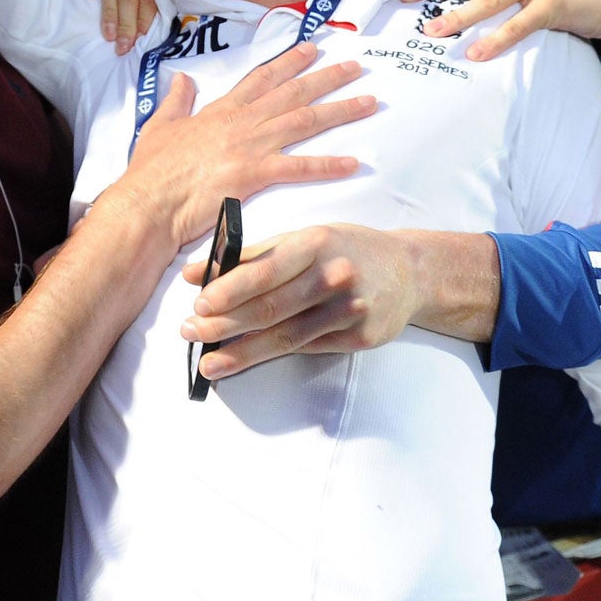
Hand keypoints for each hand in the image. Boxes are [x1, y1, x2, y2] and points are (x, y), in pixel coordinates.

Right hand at [109, 43, 371, 252]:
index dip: (289, 62)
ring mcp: (250, 146)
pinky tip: (353, 163)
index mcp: (220, 110)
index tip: (313, 49)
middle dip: (327, 77)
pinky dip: (328, 165)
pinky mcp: (254, 174)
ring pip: (304, 121)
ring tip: (370, 102)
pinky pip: (299, 167)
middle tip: (356, 67)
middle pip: (292, 93)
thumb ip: (175, 101)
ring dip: (340, 111)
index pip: (262, 78)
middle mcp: (241, 122)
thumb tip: (182, 78)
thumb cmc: (151, 171)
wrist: (148, 203)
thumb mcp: (159, 126)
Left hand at [181, 223, 423, 380]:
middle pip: (271, 308)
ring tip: (210, 362)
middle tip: (191, 334)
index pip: (264, 271)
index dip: (229, 291)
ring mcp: (350, 310)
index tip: (198, 304)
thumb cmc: (346, 249)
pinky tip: (248, 359)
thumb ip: (251, 255)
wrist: (409, 271)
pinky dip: (274, 355)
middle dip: (225, 324)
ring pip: (286, 337)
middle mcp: (335, 276)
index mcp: (316, 243)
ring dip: (242, 352)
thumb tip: (195, 274)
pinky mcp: (360, 338)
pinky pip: (307, 348)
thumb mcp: (304, 238)